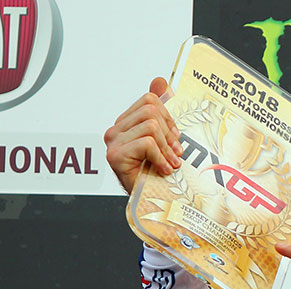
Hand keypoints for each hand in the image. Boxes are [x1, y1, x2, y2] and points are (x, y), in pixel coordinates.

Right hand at [104, 77, 182, 192]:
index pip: (150, 101)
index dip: (169, 119)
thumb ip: (161, 110)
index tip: (175, 140)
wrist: (154, 203)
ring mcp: (113, 142)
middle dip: (169, 134)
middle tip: (174, 154)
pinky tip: (162, 170)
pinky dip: (160, 158)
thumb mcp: (165, 139)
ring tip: (169, 164)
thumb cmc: (158, 174)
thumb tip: (160, 80)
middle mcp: (115, 131)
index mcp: (126, 124)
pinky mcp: (115, 155)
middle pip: (151, 110)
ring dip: (166, 148)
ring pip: (151, 126)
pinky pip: (147, 143)